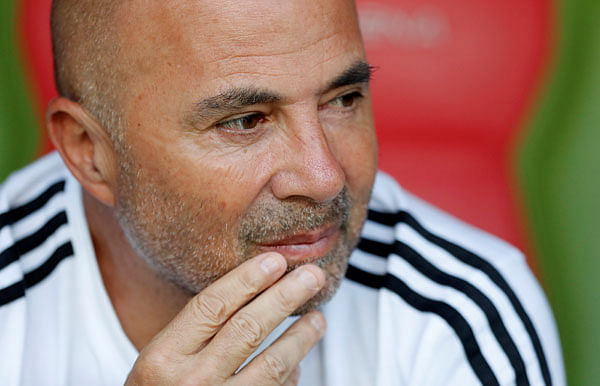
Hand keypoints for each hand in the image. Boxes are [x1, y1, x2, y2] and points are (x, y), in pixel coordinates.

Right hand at [125, 252, 325, 384]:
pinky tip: (299, 362)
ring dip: (301, 337)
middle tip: (311, 276)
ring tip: (317, 318)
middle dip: (285, 296)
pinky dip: (290, 375)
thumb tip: (254, 298)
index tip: (275, 261)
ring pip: (273, 364)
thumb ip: (196, 332)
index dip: (247, 279)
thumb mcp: (159, 360)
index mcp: (165, 356)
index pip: (213, 305)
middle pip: (248, 328)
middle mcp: (191, 381)